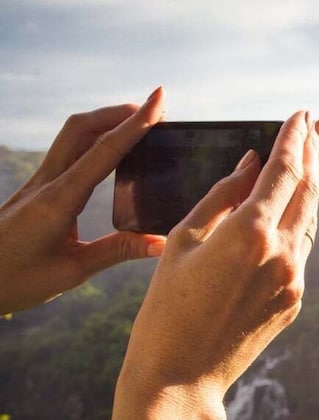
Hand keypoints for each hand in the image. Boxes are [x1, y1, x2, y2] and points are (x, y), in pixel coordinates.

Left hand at [0, 88, 167, 314]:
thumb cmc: (17, 280)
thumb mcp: (72, 271)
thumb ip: (117, 251)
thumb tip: (161, 242)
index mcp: (59, 200)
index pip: (104, 151)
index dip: (136, 124)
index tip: (159, 100)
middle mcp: (47, 183)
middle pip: (82, 128)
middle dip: (120, 112)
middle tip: (155, 108)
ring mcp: (38, 183)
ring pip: (72, 135)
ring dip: (105, 121)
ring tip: (137, 123)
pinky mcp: (36, 190)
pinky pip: (67, 152)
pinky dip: (93, 139)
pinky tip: (108, 150)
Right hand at [119, 110, 318, 403]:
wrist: (182, 375)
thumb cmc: (167, 306)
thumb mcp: (184, 240)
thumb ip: (223, 196)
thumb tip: (251, 164)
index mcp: (251, 232)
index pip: (283, 169)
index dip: (293, 137)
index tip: (300, 115)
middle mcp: (282, 253)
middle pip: (307, 189)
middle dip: (311, 152)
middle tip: (316, 125)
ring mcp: (294, 279)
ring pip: (310, 219)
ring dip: (313, 185)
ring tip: (316, 157)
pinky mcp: (295, 300)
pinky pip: (302, 248)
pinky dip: (301, 221)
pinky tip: (298, 208)